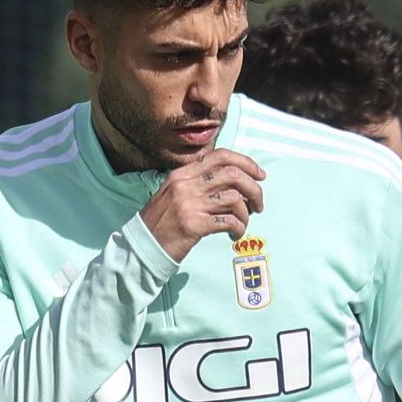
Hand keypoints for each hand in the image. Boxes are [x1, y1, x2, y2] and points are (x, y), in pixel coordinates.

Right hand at [139, 146, 265, 260]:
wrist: (142, 245)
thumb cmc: (161, 221)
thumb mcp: (173, 193)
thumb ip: (197, 183)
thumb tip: (233, 183)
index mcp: (182, 174)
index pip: (220, 156)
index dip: (246, 163)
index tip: (259, 175)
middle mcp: (186, 185)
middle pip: (233, 174)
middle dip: (254, 188)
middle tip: (258, 204)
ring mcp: (189, 204)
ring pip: (234, 199)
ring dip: (246, 213)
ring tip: (243, 223)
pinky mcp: (194, 225)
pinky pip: (228, 221)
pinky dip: (239, 228)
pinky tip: (234, 235)